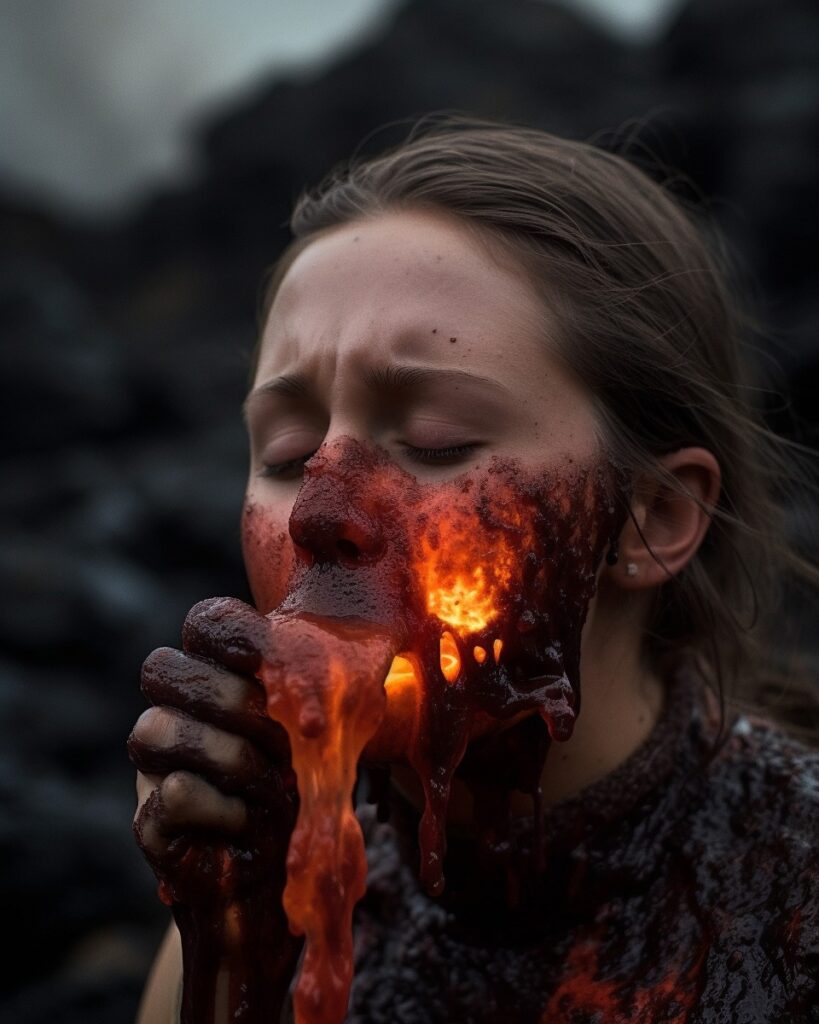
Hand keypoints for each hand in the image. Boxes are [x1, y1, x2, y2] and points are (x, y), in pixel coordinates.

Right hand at [128, 597, 303, 1018]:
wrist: (293, 881)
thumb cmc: (318, 786)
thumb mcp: (340, 728)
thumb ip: (338, 689)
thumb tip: (352, 659)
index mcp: (220, 676)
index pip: (203, 623)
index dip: (231, 632)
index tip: (273, 656)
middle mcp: (179, 714)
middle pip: (162, 670)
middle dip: (229, 697)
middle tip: (286, 735)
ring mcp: (157, 767)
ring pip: (154, 729)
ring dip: (230, 754)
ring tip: (279, 784)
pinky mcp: (153, 823)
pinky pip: (172, 795)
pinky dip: (224, 807)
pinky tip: (256, 821)